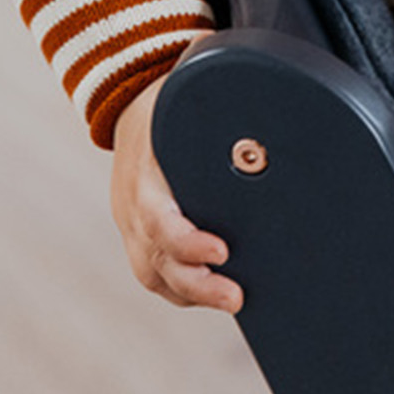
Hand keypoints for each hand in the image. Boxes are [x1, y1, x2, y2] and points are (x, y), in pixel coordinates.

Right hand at [109, 77, 242, 312]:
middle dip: (196, 283)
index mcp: (145, 170)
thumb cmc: (169, 98)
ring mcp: (131, 225)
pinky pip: (155, 273)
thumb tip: (267, 99)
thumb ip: (220, 103)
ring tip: (233, 301)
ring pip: (153, 273)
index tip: (222, 250)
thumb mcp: (186, 93)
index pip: (157, 216)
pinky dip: (182, 290)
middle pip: (157, 257)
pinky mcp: (139, 236)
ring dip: (192, 293)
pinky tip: (215, 295)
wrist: (126, 106)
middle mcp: (132, 204)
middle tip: (236, 297)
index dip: (186, 240)